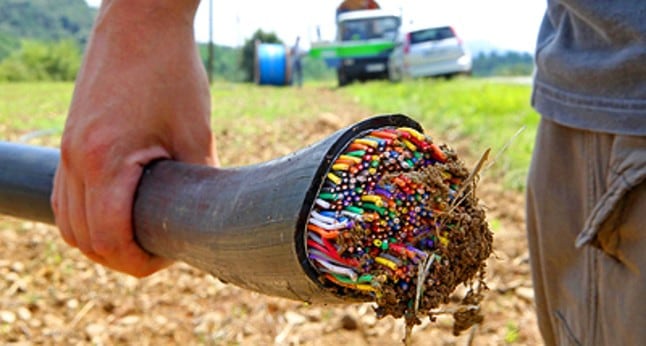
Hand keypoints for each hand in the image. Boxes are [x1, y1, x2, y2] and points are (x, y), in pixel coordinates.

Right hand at [51, 0, 217, 276]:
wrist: (139, 22)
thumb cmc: (171, 71)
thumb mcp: (195, 133)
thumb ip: (196, 182)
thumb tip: (204, 219)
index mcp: (104, 160)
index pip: (109, 239)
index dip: (140, 262)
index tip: (170, 256)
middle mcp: (74, 160)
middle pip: (83, 239)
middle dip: (121, 258)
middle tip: (161, 251)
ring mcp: (66, 150)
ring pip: (67, 222)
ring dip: (100, 241)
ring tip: (141, 237)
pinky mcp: (69, 141)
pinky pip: (64, 196)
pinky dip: (85, 217)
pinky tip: (116, 213)